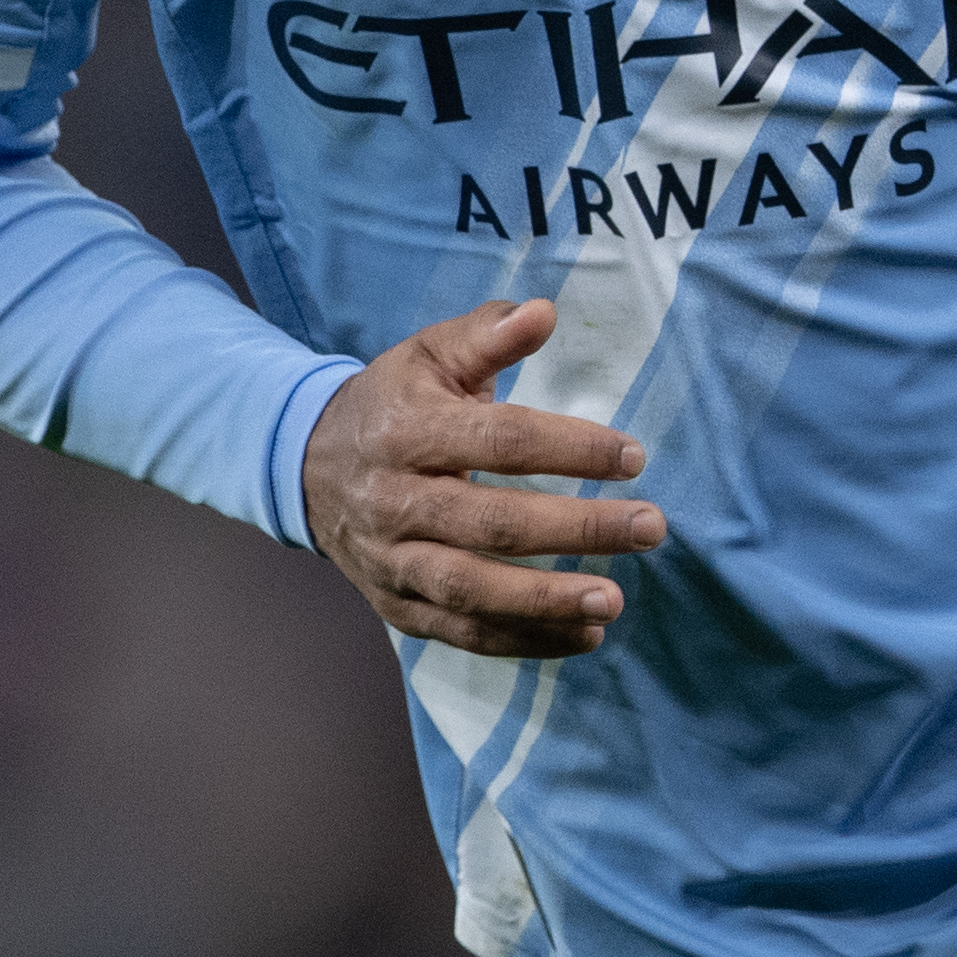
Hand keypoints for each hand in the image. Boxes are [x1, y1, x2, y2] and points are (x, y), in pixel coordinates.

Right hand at [301, 298, 667, 656]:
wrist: (307, 466)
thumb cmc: (392, 404)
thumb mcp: (429, 355)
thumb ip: (487, 335)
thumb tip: (545, 313)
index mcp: (407, 431)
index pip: (499, 442)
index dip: (569, 449)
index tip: (632, 458)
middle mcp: (394, 502)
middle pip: (492, 523)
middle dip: (577, 529)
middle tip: (649, 528)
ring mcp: (392, 561)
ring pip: (473, 590)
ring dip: (547, 602)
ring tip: (614, 601)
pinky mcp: (397, 605)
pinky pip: (462, 632)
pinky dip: (523, 642)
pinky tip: (583, 637)